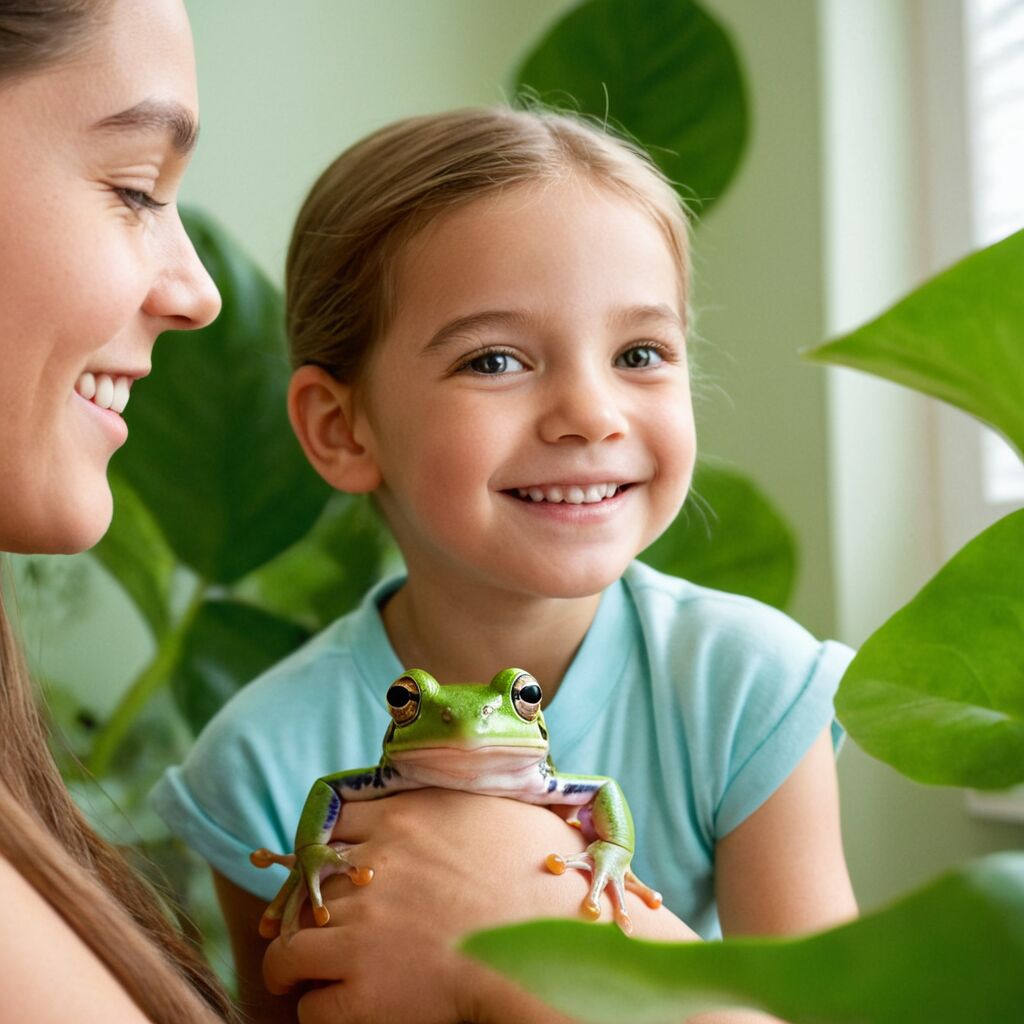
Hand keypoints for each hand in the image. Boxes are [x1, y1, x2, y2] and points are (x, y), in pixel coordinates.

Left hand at [262, 789, 693, 1023]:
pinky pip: (311, 1007)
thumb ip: (454, 804)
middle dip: (311, 911)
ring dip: (303, 964)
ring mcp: (360, 931)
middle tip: (326, 929)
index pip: (329, 827)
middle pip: (305, 888)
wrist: (559, 937)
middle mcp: (371, 870)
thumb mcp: (497, 809)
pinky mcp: (362, 991)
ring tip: (323, 974)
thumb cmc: (546, 870)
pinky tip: (351, 1006)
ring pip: (288, 951)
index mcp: (401, 818)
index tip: (338, 876)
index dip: (328, 855)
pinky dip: (324, 1010)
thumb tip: (444, 807)